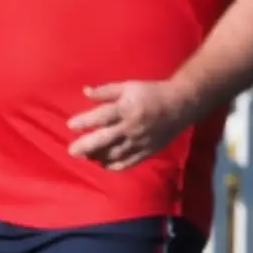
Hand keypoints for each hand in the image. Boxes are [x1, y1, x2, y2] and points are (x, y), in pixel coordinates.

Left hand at [67, 80, 198, 169]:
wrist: (181, 105)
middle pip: (105, 139)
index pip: (101, 117)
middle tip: (72, 151)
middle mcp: (131, 127)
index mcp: (126, 108)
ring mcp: (140, 141)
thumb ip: (106, 91)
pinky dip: (115, 165)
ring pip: (115, 153)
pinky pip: (130, 161)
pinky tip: (104, 164)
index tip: (71, 125)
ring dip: (98, 156)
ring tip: (86, 157)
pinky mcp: (148, 150)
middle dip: (87, 146)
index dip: (84, 122)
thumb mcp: (128, 86)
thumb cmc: (152, 93)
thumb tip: (85, 92)